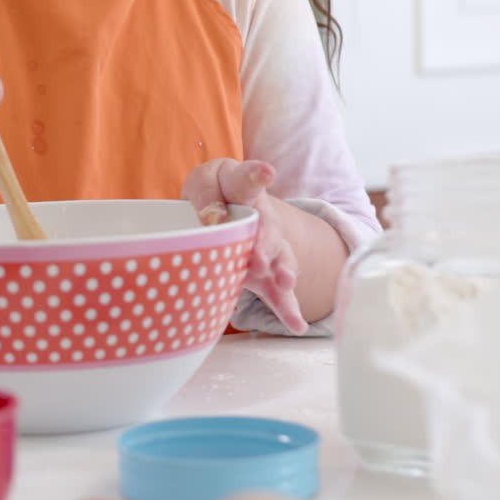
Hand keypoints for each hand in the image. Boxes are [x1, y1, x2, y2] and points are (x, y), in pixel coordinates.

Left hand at [182, 159, 307, 333]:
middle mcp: (263, 217)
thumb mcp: (203, 183)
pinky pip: (278, 291)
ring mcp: (269, 247)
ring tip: (286, 282)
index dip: (256, 176)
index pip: (248, 179)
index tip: (265, 173)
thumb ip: (205, 197)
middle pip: (268, 229)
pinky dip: (287, 308)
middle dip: (266, 244)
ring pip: (280, 258)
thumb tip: (212, 218)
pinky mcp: (267, 273)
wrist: (226, 205)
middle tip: (260, 259)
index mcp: (243, 188)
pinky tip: (296, 325)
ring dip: (282, 270)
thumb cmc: (212, 192)